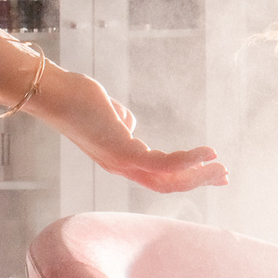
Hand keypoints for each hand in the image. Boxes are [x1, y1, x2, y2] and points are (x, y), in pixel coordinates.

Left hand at [27, 65, 226, 193]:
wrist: (53, 93)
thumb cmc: (76, 97)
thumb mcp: (105, 111)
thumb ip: (120, 120)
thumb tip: (129, 123)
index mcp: (120, 158)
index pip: (159, 175)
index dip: (187, 176)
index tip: (211, 170)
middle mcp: (122, 166)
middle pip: (168, 184)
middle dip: (198, 181)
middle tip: (224, 176)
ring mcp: (122, 162)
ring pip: (169, 180)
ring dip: (198, 175)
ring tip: (221, 167)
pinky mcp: (122, 152)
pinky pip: (163, 163)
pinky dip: (189, 160)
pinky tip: (207, 153)